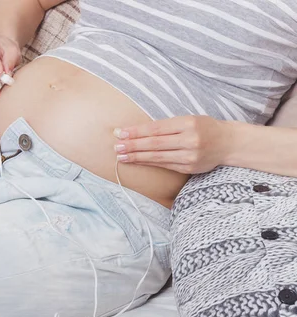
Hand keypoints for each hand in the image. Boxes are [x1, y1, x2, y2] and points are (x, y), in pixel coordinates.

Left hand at [114, 115, 232, 173]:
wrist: (229, 143)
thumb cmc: (204, 127)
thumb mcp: (187, 119)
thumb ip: (165, 125)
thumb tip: (135, 131)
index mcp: (188, 123)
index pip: (156, 129)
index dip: (136, 132)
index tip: (120, 133)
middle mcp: (189, 140)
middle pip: (155, 144)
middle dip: (133, 146)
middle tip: (117, 147)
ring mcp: (190, 156)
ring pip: (158, 157)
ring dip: (137, 157)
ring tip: (121, 156)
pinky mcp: (189, 168)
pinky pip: (164, 165)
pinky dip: (148, 163)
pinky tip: (137, 161)